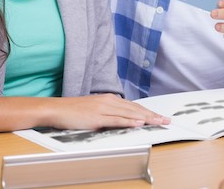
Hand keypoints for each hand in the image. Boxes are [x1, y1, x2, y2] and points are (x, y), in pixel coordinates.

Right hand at [44, 94, 169, 130]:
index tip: (160, 117)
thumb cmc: (74, 111)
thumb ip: (109, 113)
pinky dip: (129, 121)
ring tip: (159, 122)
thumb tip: (122, 119)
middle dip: (153, 115)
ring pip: (129, 113)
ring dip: (146, 118)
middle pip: (135, 109)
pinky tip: (138, 123)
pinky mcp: (97, 117)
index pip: (134, 106)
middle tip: (167, 120)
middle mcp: (109, 101)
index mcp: (110, 99)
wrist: (56, 109)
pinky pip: (116, 119)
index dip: (148, 111)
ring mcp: (103, 108)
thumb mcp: (95, 110)